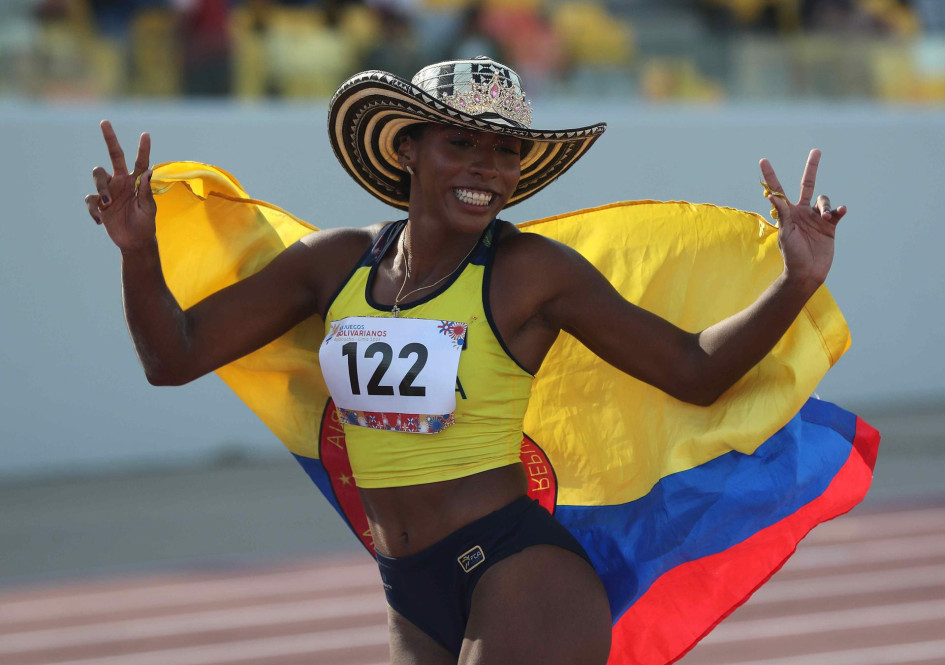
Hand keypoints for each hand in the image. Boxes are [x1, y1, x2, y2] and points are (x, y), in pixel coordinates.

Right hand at [85, 120, 156, 252]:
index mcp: (137, 181)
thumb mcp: (149, 209)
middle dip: (110, 138)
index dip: (143, 149)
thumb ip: (146, 192)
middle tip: (105, 122)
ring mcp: (109, 190)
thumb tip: (148, 172)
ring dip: (101, 188)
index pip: (140, 162)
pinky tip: (100, 221)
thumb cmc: (145, 224)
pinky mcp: (98, 203)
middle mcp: (122, 181)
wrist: (134, 242)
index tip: (146, 134)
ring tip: (107, 204)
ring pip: (98, 175)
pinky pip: (90, 199)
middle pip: (114, 155)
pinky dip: (93, 209)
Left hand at [760, 149, 846, 287]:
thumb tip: (773, 196)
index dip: (770, 176)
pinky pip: (837, 212)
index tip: (763, 161)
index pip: (778, 190)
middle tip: (816, 151)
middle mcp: (802, 212)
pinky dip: (839, 210)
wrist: (807, 272)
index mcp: (787, 213)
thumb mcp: (785, 233)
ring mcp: (816, 218)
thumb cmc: (792, 254)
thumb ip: (783, 214)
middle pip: (806, 185)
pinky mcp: (830, 226)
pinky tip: (841, 211)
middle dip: (811, 168)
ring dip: (826, 205)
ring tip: (826, 217)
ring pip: (824, 200)